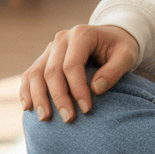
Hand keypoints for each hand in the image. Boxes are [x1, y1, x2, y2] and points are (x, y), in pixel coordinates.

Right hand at [21, 25, 139, 122]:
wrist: (113, 38)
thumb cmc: (121, 48)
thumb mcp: (127, 55)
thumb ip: (115, 70)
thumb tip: (96, 89)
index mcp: (82, 34)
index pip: (72, 65)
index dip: (77, 89)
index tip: (87, 109)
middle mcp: (62, 39)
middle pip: (52, 71)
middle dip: (59, 97)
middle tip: (69, 119)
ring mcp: (51, 48)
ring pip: (36, 73)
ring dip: (38, 97)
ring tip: (45, 118)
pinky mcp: (45, 58)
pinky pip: (30, 74)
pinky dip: (27, 91)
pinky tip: (29, 107)